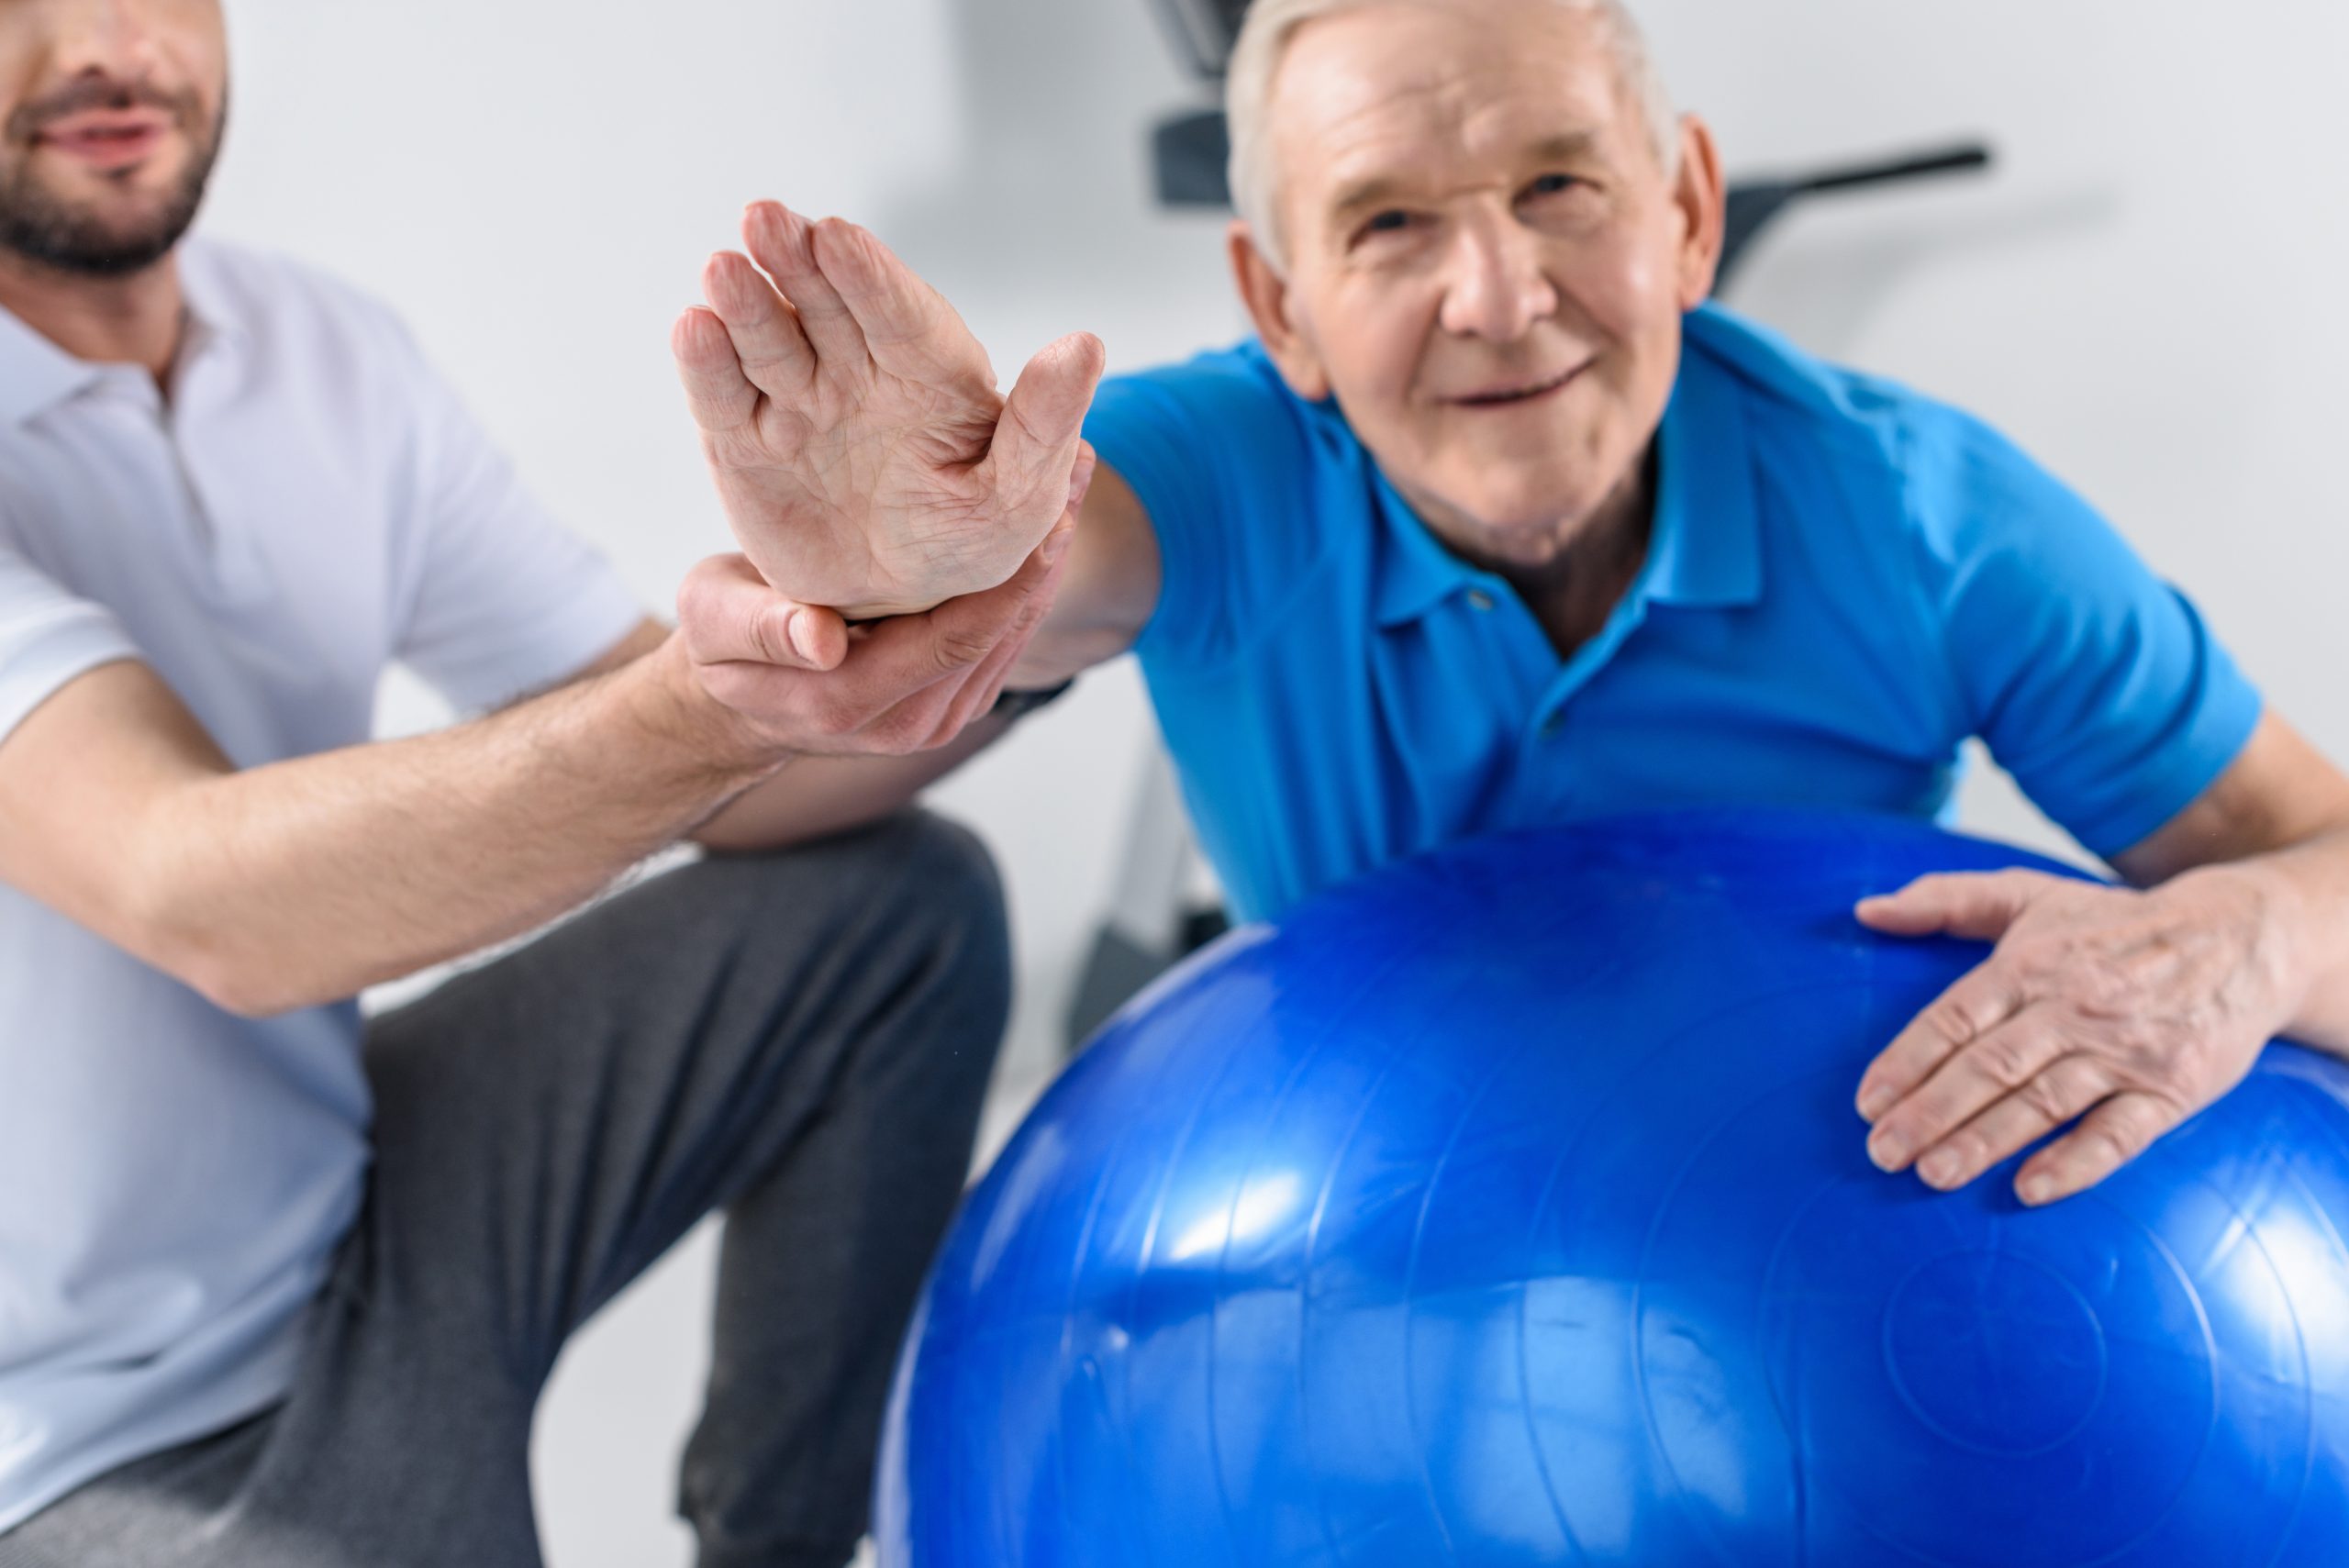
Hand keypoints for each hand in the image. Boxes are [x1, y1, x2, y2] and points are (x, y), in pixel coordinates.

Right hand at [673, 200, 1105, 619]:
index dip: (870, 276)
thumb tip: (1085, 345)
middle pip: (824, 302)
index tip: (838, 237)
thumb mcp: (1021, 496)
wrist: (896, 604)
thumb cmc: (969, 540)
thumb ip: (1045, 423)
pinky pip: (723, 396)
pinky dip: (704, 363)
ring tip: (723, 269)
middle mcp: (858, 368)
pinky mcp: (746, 439)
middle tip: (765, 218)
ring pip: (768, 338)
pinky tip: (692, 328)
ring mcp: (797, 398)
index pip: (900, 314)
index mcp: (930, 371)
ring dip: (743, 301)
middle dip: (795, 258)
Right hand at [673, 455, 1088, 758]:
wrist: (736, 694)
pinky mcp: (955, 695)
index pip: (956, 636)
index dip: (1010, 574)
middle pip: (1001, 630)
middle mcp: (910, 720)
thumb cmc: (720, 644)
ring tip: (1073, 470)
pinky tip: (1046, 510)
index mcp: (853, 702)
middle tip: (1076, 460)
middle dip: (1046, 548)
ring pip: (1013, 631)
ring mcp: (940, 713)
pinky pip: (1004, 633)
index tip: (1046, 505)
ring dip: (1049, 554)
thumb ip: (760, 628)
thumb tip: (818, 641)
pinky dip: (1030, 574)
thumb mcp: (714, 624)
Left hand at [1851, 865, 2304, 1204]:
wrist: (2240, 938)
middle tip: (1883, 1153)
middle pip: (1989, 1066)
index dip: (1906, 1062)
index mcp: (2029, 965)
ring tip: (1934, 1174)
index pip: (1954, 1018)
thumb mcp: (2028, 894)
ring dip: (1986, 1140)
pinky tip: (2031, 1188)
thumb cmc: (2113, 924)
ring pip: (2043, 1101)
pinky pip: (2119, 1133)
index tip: (1866, 1103)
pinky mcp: (2171, 1089)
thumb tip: (1868, 910)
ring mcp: (2122, 1051)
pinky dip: (2076, 1162)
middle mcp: (2071, 1008)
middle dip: (1931, 1112)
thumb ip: (1944, 900)